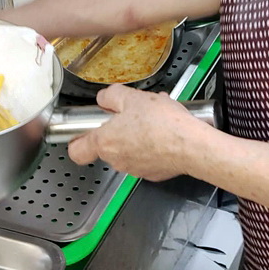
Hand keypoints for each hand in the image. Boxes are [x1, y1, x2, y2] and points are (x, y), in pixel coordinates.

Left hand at [67, 84, 202, 180]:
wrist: (192, 145)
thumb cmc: (162, 123)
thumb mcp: (131, 97)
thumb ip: (111, 96)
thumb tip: (105, 99)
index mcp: (105, 142)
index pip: (76, 151)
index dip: (77, 139)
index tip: (84, 129)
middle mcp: (117, 160)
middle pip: (106, 145)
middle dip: (117, 129)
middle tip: (131, 113)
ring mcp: (135, 169)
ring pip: (128, 149)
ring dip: (136, 134)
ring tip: (153, 118)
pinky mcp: (154, 172)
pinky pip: (146, 156)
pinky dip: (152, 145)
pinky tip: (164, 130)